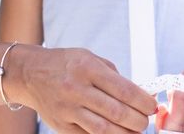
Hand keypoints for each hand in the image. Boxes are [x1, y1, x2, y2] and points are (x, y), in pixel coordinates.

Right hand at [11, 45, 156, 132]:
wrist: (30, 73)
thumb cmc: (66, 64)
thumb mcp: (91, 59)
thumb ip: (114, 76)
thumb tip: (138, 94)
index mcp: (89, 69)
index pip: (123, 89)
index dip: (143, 101)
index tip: (153, 106)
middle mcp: (77, 89)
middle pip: (116, 112)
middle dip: (137, 120)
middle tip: (146, 122)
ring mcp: (67, 109)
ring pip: (103, 129)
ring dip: (124, 133)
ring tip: (135, 131)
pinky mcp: (60, 125)